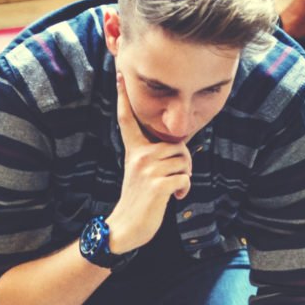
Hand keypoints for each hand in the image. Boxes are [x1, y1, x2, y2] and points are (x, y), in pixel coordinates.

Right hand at [110, 75, 192, 254]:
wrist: (125, 228)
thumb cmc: (139, 200)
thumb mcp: (141, 172)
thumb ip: (154, 156)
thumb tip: (180, 149)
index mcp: (134, 150)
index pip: (127, 120)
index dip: (123, 98)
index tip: (119, 76)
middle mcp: (139, 156)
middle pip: (178, 145)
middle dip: (184, 163)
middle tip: (174, 179)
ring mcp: (148, 170)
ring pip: (184, 161)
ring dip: (184, 178)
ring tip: (172, 189)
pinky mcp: (158, 184)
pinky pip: (184, 177)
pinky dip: (184, 189)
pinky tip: (175, 198)